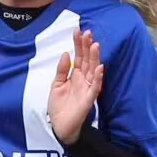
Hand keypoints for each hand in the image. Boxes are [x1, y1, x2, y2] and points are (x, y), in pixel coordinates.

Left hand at [46, 28, 103, 143]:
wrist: (59, 126)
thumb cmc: (59, 106)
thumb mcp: (56, 84)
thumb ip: (61, 70)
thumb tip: (66, 53)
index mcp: (75, 75)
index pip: (79, 56)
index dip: (78, 44)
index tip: (78, 31)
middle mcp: (83, 79)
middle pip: (87, 60)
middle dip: (87, 47)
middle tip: (88, 33)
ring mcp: (87, 88)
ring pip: (93, 70)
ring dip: (95, 58)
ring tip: (95, 45)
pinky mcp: (89, 99)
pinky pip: (95, 87)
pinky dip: (98, 77)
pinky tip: (100, 67)